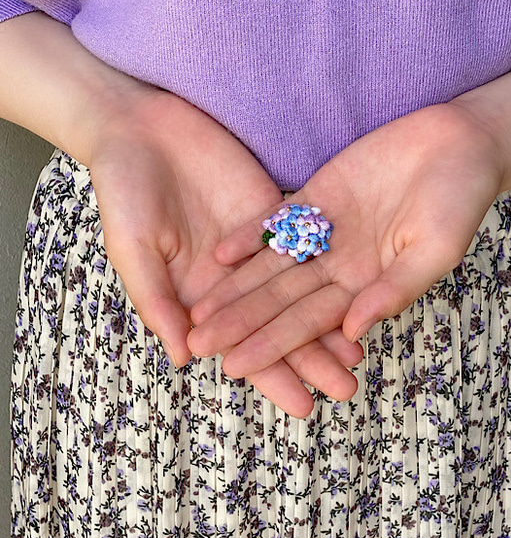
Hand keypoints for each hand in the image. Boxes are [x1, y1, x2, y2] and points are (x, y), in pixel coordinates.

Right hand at [89, 89, 360, 416]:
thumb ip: (158, 300)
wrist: (139, 130)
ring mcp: (257, 248)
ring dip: (330, 321)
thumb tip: (184, 360)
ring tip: (359, 353)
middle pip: (280, 325)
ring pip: (300, 291)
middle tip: (348, 389)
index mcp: (199, 296)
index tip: (305, 407)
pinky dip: (330, 267)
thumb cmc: (124, 192)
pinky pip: (306, 244)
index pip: (243, 345)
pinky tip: (357, 289)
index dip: (272, 377)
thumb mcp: (134, 248)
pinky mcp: (272, 212)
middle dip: (313, 359)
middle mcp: (233, 280)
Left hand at [188, 103, 503, 379]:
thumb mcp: (435, 249)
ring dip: (235, 288)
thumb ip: (395, 289)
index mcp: (365, 287)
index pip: (310, 324)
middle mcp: (339, 266)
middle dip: (241, 324)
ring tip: (197, 309)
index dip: (272, 345)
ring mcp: (324, 232)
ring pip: (271, 266)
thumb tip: (352, 331)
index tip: (235, 367)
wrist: (457, 144)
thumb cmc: (459, 200)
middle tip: (199, 346)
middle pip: (280, 300)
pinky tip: (219, 254)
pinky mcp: (317, 197)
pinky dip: (251, 235)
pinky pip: (278, 220)